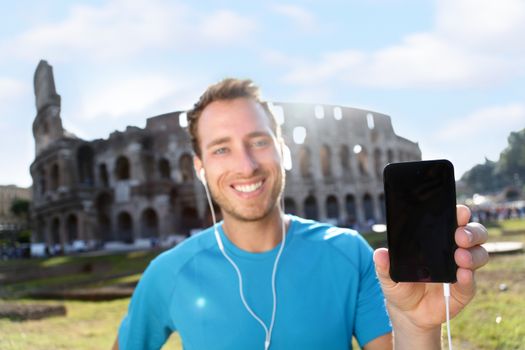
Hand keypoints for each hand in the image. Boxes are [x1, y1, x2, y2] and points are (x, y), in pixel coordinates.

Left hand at [373, 205, 488, 334]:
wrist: (408, 311)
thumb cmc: (401, 284)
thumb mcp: (388, 275)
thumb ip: (384, 265)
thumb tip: (379, 253)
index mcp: (437, 240)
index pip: (453, 221)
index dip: (459, 214)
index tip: (458, 211)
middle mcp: (454, 250)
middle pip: (474, 235)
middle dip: (471, 232)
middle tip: (459, 235)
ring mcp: (462, 270)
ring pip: (479, 255)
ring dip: (472, 254)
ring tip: (458, 256)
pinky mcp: (464, 290)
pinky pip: (471, 282)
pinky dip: (468, 277)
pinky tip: (462, 274)